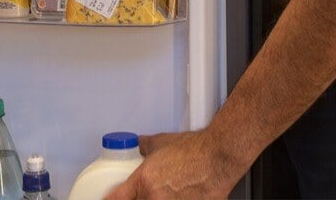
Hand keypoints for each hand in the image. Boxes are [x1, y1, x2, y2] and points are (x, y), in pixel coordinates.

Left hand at [104, 129, 240, 199]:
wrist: (219, 156)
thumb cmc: (196, 150)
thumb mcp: (162, 142)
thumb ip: (146, 147)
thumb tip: (139, 145)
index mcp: (144, 182)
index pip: (116, 199)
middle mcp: (154, 199)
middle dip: (136, 199)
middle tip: (145, 193)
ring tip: (166, 193)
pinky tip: (179, 196)